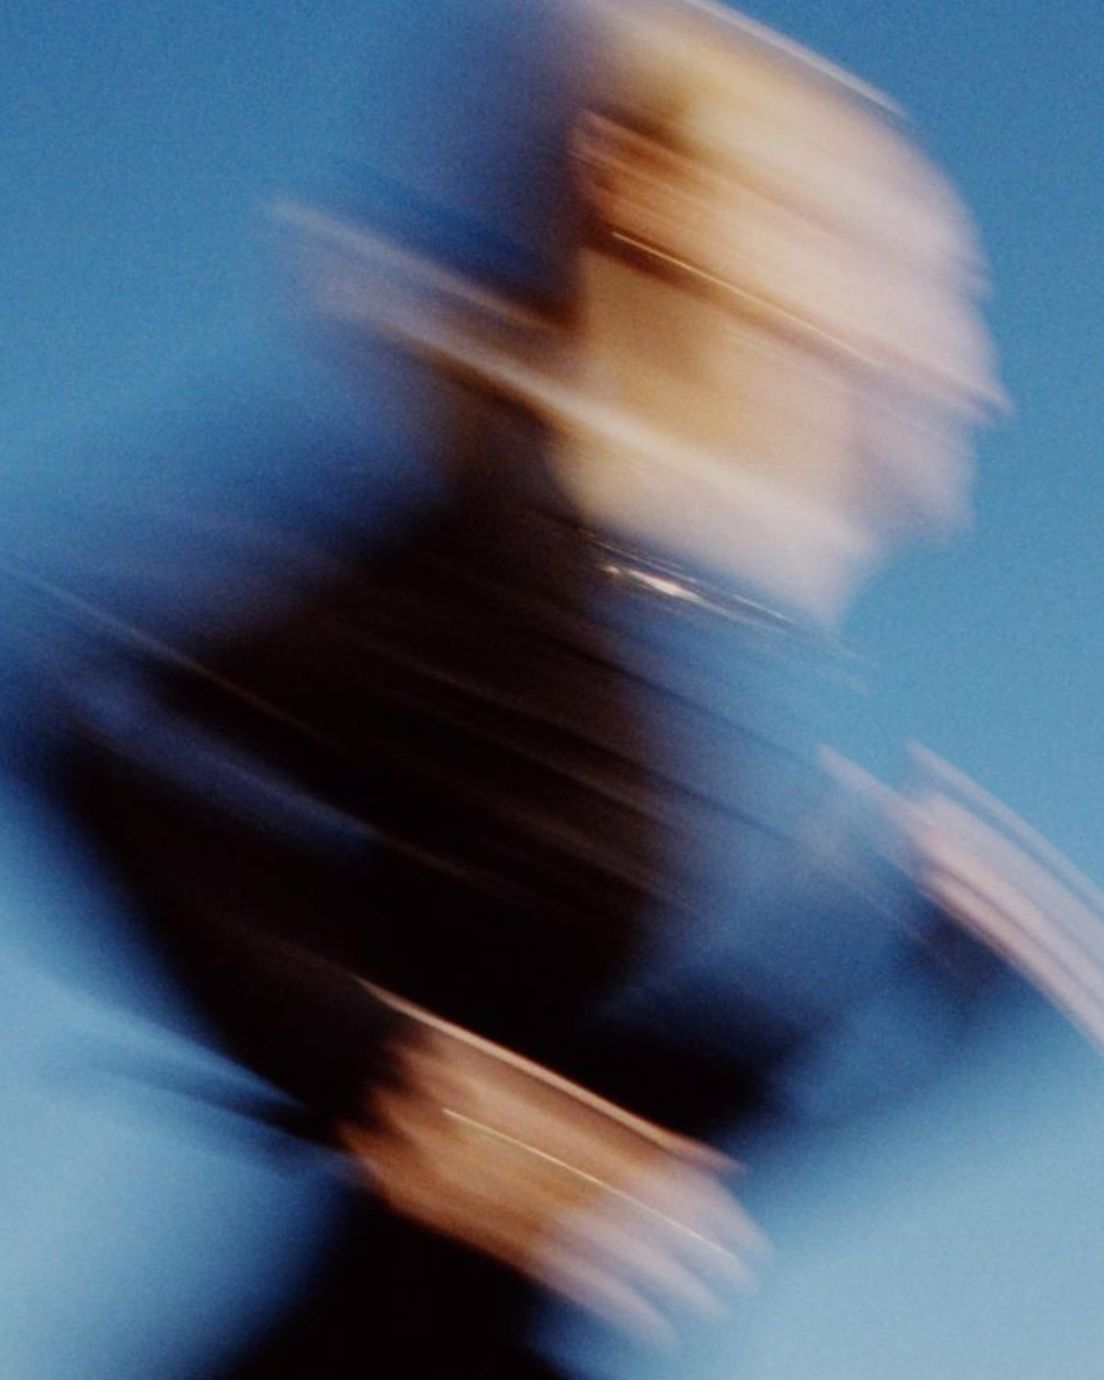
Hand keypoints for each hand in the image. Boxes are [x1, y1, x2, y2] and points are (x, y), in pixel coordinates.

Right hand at [341, 995, 767, 1347]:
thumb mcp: (477, 1044)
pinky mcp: (418, 1200)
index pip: (595, 1127)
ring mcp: (441, 1164)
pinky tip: (636, 1306)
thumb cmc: (402, 1028)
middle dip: (670, 1223)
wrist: (310, 1030)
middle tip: (737, 1257)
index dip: (661, 1159)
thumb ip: (540, 1093)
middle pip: (589, 1180)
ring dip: (640, 1265)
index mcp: (497, 1072)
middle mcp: (473, 1119)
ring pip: (559, 1224)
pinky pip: (513, 1247)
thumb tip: (640, 1142)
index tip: (722, 1182)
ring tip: (702, 1293)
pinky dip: (584, 1277)